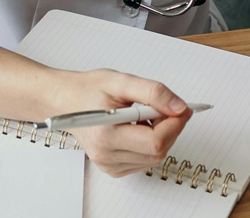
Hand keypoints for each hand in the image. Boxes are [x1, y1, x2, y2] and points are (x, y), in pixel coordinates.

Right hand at [55, 69, 192, 177]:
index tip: (182, 109)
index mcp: (107, 133)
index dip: (175, 124)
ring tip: (148, 114)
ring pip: (153, 158)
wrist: (66, 100)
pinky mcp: (112, 168)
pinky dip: (150, 144)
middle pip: (157, 151)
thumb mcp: (121, 81)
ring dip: (161, 136)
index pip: (155, 141)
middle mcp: (106, 154)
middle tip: (169, 107)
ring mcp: (109, 164)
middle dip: (170, 128)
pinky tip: (141, 127)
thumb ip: (152, 92)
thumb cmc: (88, 89)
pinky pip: (144, 161)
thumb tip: (178, 106)